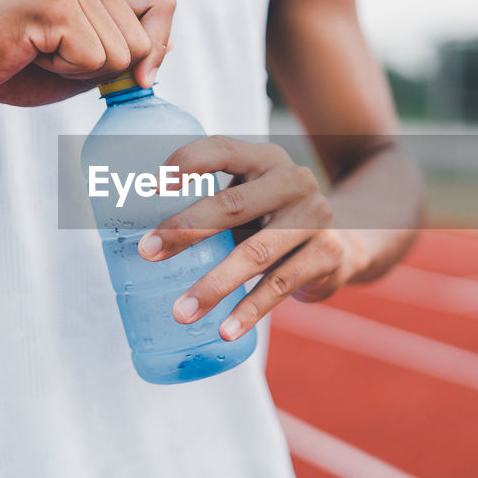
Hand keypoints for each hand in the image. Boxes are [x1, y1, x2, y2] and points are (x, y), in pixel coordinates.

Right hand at [0, 0, 175, 107]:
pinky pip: (93, 59)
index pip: (163, 5)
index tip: (131, 74)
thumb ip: (125, 53)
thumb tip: (166, 47)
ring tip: (38, 53)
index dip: (156, 46)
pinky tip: (29, 54)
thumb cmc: (12, 66)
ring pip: (122, 54)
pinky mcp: (52, 1)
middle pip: (145, 40)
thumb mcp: (83, 62)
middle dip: (106, 68)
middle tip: (54, 56)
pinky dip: (64, 72)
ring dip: (81, 71)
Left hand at [137, 136, 370, 340]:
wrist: (342, 245)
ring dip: (214, 284)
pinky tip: (225, 329)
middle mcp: (293, 180)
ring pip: (255, 252)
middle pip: (232, 203)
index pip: (221, 148)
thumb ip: (210, 204)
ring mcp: (315, 216)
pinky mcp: (327, 253)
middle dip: (185, 229)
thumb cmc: (272, 221)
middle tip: (147, 253)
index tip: (151, 186)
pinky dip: (249, 310)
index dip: (186, 162)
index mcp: (264, 158)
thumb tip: (136, 233)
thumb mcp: (249, 200)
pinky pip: (280, 285)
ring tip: (181, 312)